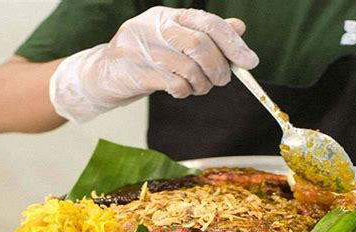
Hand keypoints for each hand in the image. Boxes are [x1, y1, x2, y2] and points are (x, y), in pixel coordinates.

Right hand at [50, 6, 258, 121]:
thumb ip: (205, 33)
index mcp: (169, 16)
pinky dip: (185, 91)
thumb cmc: (148, 56)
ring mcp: (143, 48)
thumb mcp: (176, 39)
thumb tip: (239, 28)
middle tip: (222, 80)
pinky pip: (174, 84)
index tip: (249, 61)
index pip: (208, 23)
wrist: (106, 72)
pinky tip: (180, 90)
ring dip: (202, 84)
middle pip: (201, 45)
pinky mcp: (136, 71)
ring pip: (189, 68)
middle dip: (219, 67)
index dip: (233, 43)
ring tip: (199, 87)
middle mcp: (156, 26)